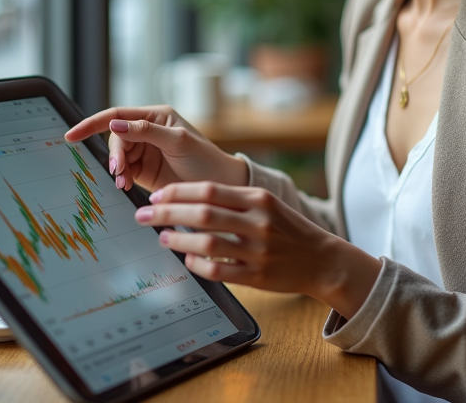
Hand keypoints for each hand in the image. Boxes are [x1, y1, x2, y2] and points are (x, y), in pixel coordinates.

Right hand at [64, 106, 247, 191]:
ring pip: (118, 157)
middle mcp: (147, 131)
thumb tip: (115, 124)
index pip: (117, 115)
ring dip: (118, 169)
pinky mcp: (143, 171)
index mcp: (155, 116)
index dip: (92, 123)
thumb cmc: (204, 158)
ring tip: (125, 182)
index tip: (72, 135)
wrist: (218, 187)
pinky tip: (125, 185)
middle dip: (114, 154)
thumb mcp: (177, 141)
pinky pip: (123, 171)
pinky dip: (121, 178)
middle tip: (119, 171)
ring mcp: (144, 151)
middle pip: (115, 138)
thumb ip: (146, 131)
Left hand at [135, 181, 381, 318]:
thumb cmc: (288, 229)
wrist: (322, 260)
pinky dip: (197, 264)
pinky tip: (187, 259)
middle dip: (166, 213)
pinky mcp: (256, 276)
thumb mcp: (267, 205)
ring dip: (178, 239)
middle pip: (202, 213)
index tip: (157, 194)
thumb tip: (188, 198)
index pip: (209, 189)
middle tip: (144, 214)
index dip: (178, 191)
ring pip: (206, 242)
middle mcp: (258, 222)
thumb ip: (233, 200)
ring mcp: (257, 250)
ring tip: (162, 237)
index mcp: (259, 199)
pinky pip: (217, 270)